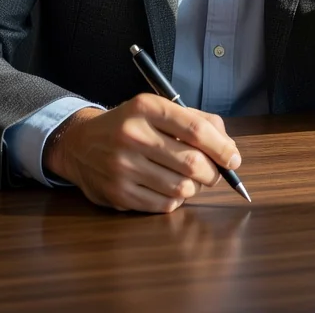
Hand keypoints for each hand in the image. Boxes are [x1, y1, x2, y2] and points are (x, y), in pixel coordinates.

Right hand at [43, 95, 241, 213]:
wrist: (80, 144)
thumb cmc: (130, 125)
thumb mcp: (157, 109)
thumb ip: (196, 120)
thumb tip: (229, 147)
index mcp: (146, 107)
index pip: (195, 129)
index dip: (222, 147)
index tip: (234, 158)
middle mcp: (132, 135)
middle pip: (192, 163)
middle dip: (213, 173)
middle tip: (215, 173)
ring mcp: (123, 167)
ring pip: (181, 188)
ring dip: (194, 187)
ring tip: (189, 179)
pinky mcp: (118, 194)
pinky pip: (164, 205)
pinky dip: (175, 200)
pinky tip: (167, 187)